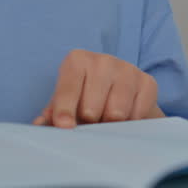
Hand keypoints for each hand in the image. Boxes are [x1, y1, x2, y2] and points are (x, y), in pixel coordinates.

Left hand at [33, 49, 163, 127]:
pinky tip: (125, 117)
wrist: (121, 92)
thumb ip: (52, 114)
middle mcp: (103, 60)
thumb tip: (39, 124)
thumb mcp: (66, 102)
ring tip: (105, 119)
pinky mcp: (148, 82)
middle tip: (90, 121)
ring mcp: (127, 69)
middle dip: (89, 122)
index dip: (64, 111)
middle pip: (91, 108)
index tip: (65, 127)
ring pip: (115, 114)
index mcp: (77, 61)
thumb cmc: (85, 97)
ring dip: (109, 125)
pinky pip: (136, 115)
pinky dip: (129, 123)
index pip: (68, 89)